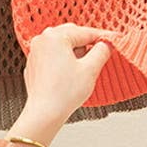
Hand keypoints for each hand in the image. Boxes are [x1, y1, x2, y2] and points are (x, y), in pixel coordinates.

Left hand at [11, 23, 115, 142]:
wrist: (44, 114)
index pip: (85, 32)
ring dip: (74, 52)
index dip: (102, 37)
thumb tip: (106, 44)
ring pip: (61, 44)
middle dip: (86, 44)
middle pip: (72, 35)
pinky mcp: (33, 63)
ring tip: (81, 69)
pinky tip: (68, 74)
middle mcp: (42, 39)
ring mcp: (35, 51)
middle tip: (99, 55)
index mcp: (56, 36)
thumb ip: (101, 52)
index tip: (113, 39)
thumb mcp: (90, 70)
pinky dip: (62, 60)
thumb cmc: (64, 94)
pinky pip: (52, 55)